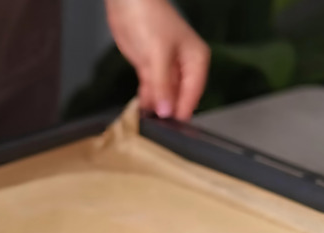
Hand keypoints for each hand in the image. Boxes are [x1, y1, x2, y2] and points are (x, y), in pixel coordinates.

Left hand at [105, 0, 209, 119]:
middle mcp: (184, 68)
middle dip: (168, 112)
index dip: (182, 112)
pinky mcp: (149, 69)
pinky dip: (146, 100)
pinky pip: (151, 91)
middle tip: (157, 130)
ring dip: (156, 109)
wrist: (128, 1)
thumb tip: (166, 111)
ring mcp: (165, 69)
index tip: (172, 129)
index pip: (193, 94)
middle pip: (179, 98)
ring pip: (164, 97)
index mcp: (196, 61)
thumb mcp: (158, 54)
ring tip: (147, 124)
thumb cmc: (149, 17)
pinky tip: (140, 111)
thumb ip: (162, 85)